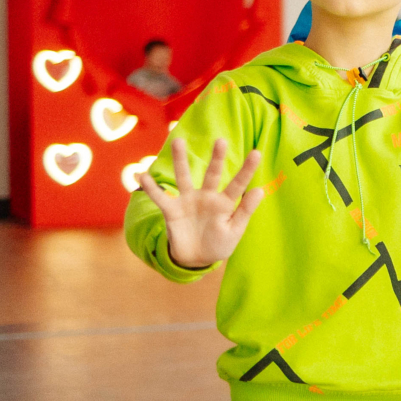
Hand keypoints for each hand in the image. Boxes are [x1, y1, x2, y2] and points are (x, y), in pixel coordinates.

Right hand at [140, 133, 265, 268]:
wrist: (196, 259)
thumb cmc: (219, 244)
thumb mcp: (235, 230)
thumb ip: (245, 211)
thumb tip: (260, 190)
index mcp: (225, 202)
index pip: (238, 184)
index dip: (247, 170)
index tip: (257, 153)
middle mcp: (207, 196)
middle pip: (213, 174)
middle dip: (217, 158)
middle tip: (221, 141)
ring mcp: (188, 201)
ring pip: (184, 177)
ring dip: (180, 160)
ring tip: (178, 142)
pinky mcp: (172, 210)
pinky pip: (160, 197)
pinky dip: (151, 187)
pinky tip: (141, 175)